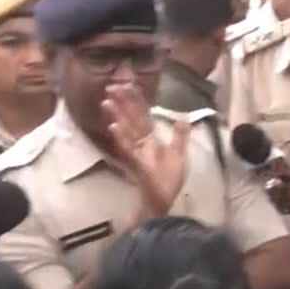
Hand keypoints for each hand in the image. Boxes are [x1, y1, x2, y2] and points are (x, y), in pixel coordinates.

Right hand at [103, 84, 190, 215]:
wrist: (163, 203)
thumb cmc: (167, 181)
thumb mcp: (178, 156)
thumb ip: (179, 136)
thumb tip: (183, 117)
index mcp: (151, 140)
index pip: (143, 115)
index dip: (136, 100)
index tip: (128, 85)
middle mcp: (142, 144)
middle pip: (132, 119)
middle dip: (122, 103)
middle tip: (110, 86)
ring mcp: (138, 154)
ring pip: (126, 131)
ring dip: (117, 116)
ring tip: (107, 101)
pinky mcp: (137, 166)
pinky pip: (128, 150)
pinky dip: (121, 138)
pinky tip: (114, 127)